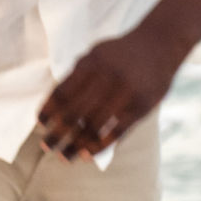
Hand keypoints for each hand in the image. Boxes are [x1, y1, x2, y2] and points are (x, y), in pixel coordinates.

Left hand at [34, 28, 186, 161]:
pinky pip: (116, 132)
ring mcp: (125, 93)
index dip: (49, 110)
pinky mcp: (141, 107)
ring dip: (75, 145)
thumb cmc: (120, 52)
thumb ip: (77, 76)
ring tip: (64, 157)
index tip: (40, 124)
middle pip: (74, 113)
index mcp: (90, 63)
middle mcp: (106, 77)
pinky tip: (86, 155)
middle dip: (56, 133)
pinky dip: (99, 146)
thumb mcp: (96, 54)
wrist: (160, 44)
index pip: (62, 92)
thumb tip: (54, 106)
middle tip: (45, 147)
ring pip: (94, 126)